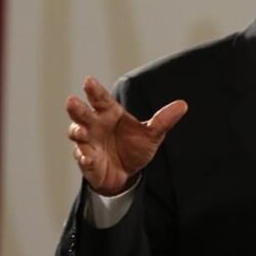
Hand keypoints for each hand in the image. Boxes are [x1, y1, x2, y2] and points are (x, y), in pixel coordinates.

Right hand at [66, 76, 187, 194]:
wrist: (127, 174)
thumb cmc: (133, 147)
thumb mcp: (152, 134)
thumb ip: (163, 120)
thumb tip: (183, 105)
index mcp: (109, 114)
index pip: (100, 99)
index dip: (94, 91)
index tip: (89, 81)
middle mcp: (95, 126)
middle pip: (82, 114)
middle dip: (77, 108)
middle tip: (72, 101)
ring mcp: (88, 144)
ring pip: (77, 134)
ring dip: (77, 132)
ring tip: (81, 131)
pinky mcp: (88, 162)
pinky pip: (83, 159)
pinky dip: (85, 158)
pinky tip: (88, 158)